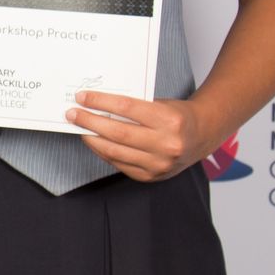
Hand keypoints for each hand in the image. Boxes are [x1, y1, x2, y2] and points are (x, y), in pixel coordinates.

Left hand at [66, 90, 210, 181]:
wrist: (201, 137)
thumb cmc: (176, 115)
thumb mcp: (160, 104)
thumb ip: (133, 108)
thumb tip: (97, 106)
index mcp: (169, 120)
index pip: (127, 108)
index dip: (101, 102)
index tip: (82, 97)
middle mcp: (166, 144)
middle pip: (118, 132)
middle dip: (90, 121)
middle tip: (73, 114)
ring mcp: (159, 164)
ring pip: (115, 151)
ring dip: (92, 138)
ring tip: (80, 128)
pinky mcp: (151, 176)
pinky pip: (120, 164)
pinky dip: (103, 152)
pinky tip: (94, 142)